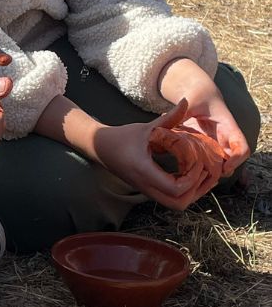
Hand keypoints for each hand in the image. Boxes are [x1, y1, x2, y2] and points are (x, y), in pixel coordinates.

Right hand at [93, 101, 215, 209]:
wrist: (101, 148)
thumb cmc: (122, 137)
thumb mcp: (147, 127)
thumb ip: (170, 117)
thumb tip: (186, 101)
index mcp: (145, 171)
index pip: (175, 188)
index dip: (192, 179)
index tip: (196, 162)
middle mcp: (147, 185)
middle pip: (178, 204)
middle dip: (196, 191)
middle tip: (204, 172)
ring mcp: (148, 190)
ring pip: (176, 204)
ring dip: (192, 193)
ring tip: (201, 175)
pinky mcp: (150, 190)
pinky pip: (171, 199)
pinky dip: (185, 191)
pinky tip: (191, 175)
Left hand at [158, 58, 248, 176]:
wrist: (198, 94)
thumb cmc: (198, 96)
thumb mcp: (191, 101)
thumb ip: (182, 111)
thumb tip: (169, 118)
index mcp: (228, 127)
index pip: (242, 147)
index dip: (237, 160)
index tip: (224, 168)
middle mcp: (226, 138)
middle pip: (233, 161)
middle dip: (223, 171)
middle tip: (206, 177)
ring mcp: (217, 144)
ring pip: (222, 164)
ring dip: (212, 172)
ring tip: (197, 178)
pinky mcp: (208, 147)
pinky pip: (210, 161)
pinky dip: (203, 168)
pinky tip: (189, 172)